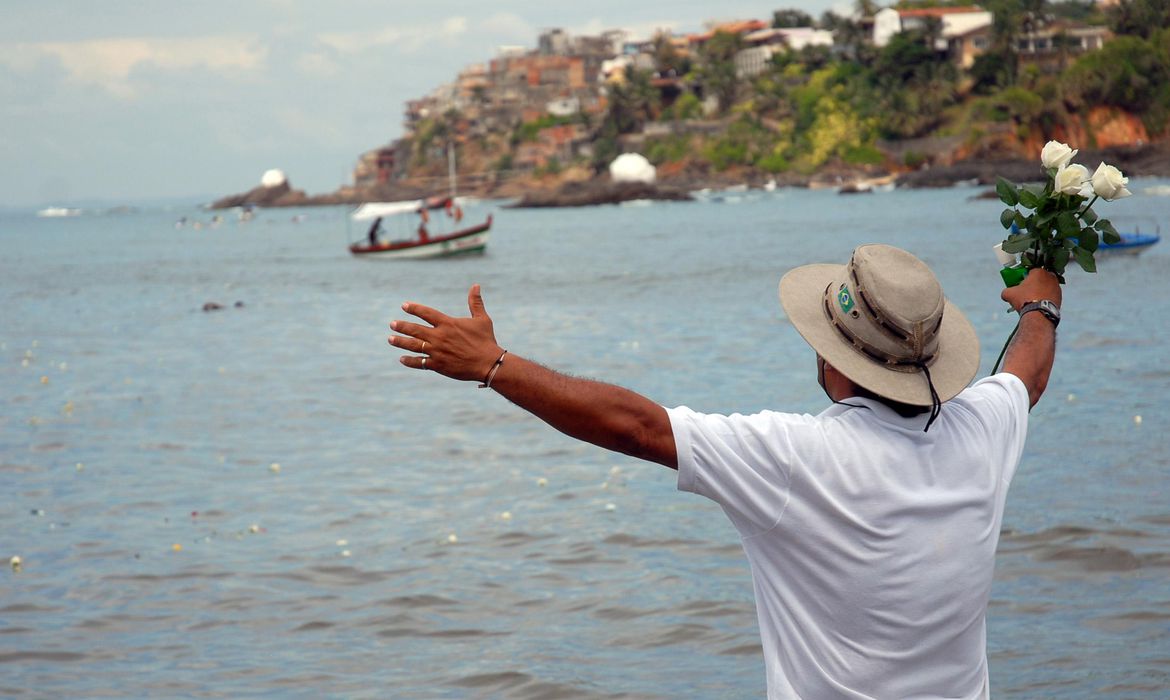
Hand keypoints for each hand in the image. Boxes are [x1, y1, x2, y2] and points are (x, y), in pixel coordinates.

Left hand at [389, 284, 503, 381]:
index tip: (404, 305)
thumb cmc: (486, 340)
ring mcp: (437, 351)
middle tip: (392, 324)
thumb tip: (476, 285)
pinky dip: (410, 361)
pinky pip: (420, 362)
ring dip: (401, 342)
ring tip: (391, 339)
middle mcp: (440, 337)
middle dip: (402, 326)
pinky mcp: (438, 365)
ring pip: (414, 346)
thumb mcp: (482, 319)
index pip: (426, 313)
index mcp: (448, 324)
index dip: (414, 308)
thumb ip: (475, 302)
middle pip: (415, 329)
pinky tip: (402, 359)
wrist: (488, 363)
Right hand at [1002, 268, 1061, 311]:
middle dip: (1034, 284)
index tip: (1020, 284)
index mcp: (1038, 271)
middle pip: (1040, 278)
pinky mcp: (1060, 297)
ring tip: (1033, 300)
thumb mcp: (1009, 294)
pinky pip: (1051, 295)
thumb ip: (1007, 291)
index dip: (1024, 277)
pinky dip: (1046, 298)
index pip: (1030, 271)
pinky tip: (1039, 304)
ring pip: (1046, 287)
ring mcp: (1057, 287)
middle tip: (1027, 292)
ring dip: (1041, 291)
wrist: (1039, 313)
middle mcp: (1050, 276)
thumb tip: (1006, 294)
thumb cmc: (1025, 300)